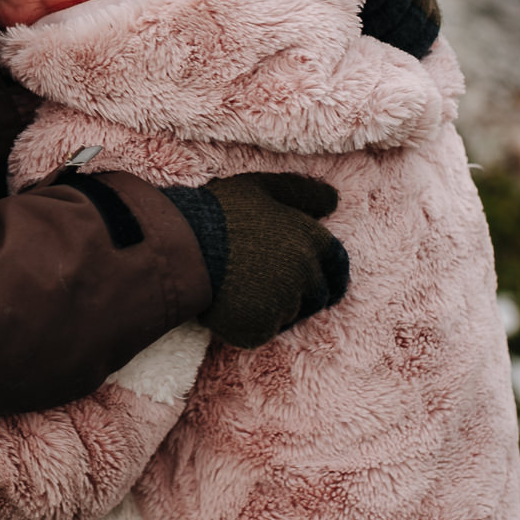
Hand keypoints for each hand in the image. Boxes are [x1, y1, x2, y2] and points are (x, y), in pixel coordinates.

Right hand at [161, 173, 347, 347]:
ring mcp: (284, 304)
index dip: (329, 273)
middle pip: (316, 295)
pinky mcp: (259, 328)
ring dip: (274, 307)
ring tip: (242, 289)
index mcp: (312, 241)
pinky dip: (250, 323)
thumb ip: (303, 193)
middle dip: (300, 292)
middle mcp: (306, 275)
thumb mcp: (264, 187)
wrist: (182, 244)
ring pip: (289, 315)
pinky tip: (231, 304)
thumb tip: (334, 201)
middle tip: (267, 283)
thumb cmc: (221, 211)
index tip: (318, 279)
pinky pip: (262, 331)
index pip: (337, 265)